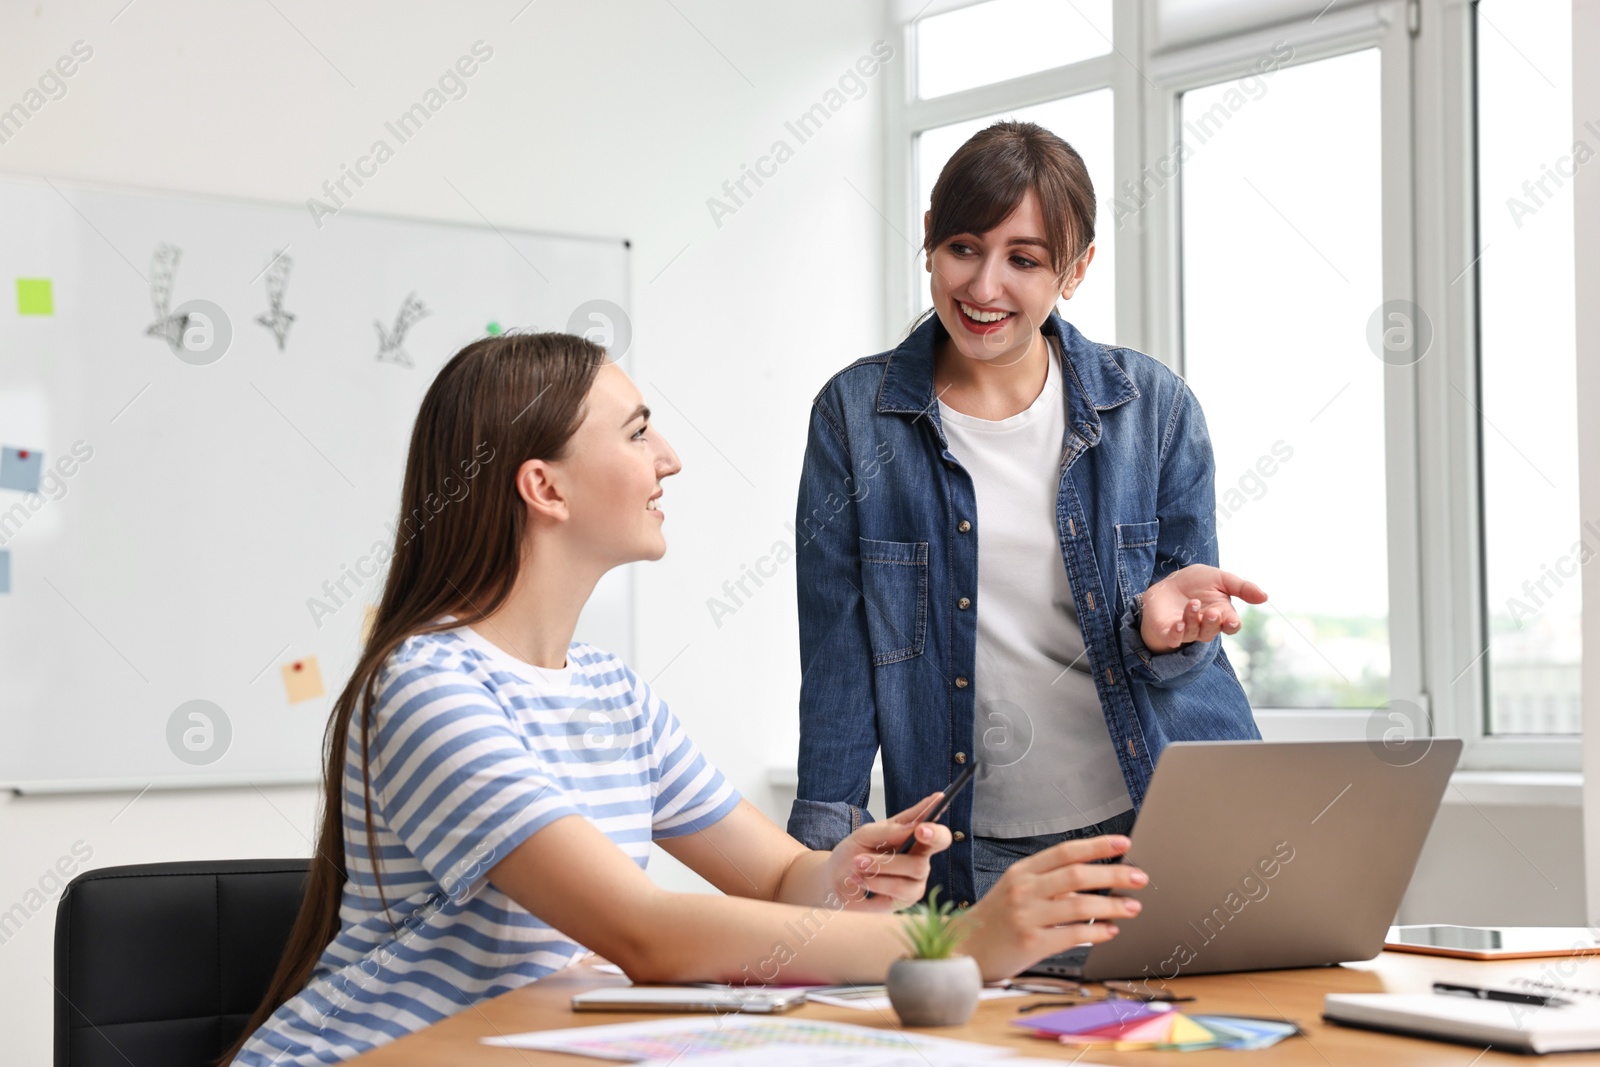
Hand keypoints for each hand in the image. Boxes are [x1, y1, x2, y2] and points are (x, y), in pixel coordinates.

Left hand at [822, 792, 951, 911]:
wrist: (835, 883)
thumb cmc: (851, 855)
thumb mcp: (862, 836)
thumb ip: (887, 831)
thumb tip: (913, 828)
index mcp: (909, 832)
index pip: (929, 818)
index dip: (936, 809)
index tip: (938, 800)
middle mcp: (918, 853)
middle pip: (939, 840)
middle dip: (931, 835)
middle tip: (919, 830)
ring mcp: (916, 877)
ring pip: (916, 867)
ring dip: (883, 864)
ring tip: (858, 864)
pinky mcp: (908, 898)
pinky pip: (901, 889)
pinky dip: (876, 882)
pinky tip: (861, 880)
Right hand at [959, 835, 1146, 980]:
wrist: (966, 948)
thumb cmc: (996, 919)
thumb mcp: (1016, 889)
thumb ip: (1050, 882)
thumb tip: (1095, 878)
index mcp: (1023, 871)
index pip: (1066, 851)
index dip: (1098, 845)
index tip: (1124, 843)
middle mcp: (1024, 889)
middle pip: (1077, 874)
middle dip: (1114, 873)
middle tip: (1139, 878)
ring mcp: (1026, 915)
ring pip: (1079, 904)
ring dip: (1112, 905)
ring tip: (1132, 907)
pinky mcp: (1031, 942)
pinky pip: (1073, 934)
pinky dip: (1097, 932)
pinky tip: (1111, 931)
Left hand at [1139, 564, 1267, 651]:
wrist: (1169, 582)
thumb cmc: (1197, 582)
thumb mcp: (1221, 579)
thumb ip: (1242, 587)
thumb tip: (1265, 597)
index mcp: (1222, 615)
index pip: (1231, 626)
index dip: (1232, 625)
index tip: (1231, 621)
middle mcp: (1205, 626)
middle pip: (1212, 631)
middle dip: (1213, 623)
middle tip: (1212, 611)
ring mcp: (1187, 631)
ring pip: (1194, 632)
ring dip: (1194, 619)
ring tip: (1192, 603)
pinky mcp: (1168, 632)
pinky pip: (1174, 639)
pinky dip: (1176, 634)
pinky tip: (1178, 624)